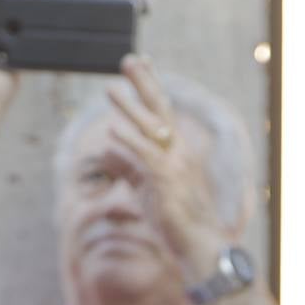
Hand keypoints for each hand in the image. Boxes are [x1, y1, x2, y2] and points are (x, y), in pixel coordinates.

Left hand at [105, 55, 234, 282]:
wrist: (199, 245)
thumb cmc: (174, 220)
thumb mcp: (145, 187)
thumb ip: (127, 165)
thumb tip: (106, 147)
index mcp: (177, 151)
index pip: (162, 112)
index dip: (151, 86)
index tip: (142, 62)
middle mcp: (179, 152)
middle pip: (161, 110)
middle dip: (145, 83)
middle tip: (129, 59)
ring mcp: (174, 166)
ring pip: (150, 129)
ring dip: (130, 107)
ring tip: (110, 88)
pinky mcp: (166, 182)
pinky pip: (145, 158)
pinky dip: (128, 142)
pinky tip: (112, 130)